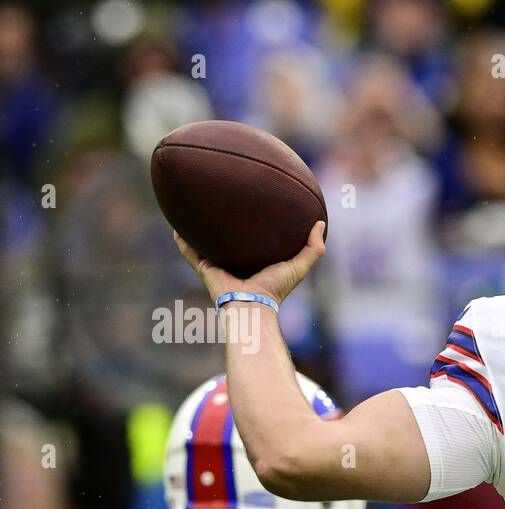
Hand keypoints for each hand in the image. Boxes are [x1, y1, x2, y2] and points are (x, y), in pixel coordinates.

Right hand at [173, 220, 326, 304]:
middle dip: (223, 224)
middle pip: (227, 240)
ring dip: (198, 229)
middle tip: (220, 200)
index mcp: (254, 262)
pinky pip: (190, 251)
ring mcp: (218, 265)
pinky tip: (175, 225)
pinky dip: (182, 240)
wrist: (253, 305)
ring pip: (205, 243)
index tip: (253, 206)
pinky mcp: (204, 268)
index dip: (252, 227)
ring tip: (191, 207)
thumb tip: (321, 223)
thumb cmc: (276, 289)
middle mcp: (234, 262)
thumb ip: (313, 248)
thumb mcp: (299, 266)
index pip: (253, 242)